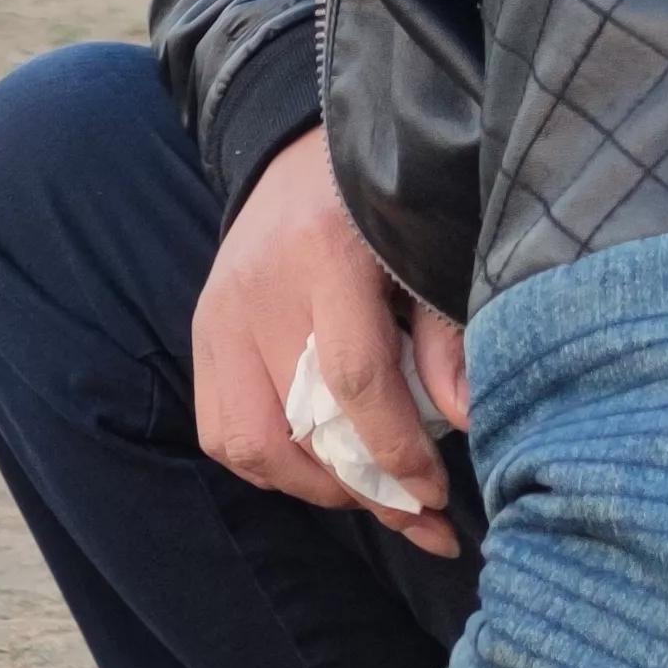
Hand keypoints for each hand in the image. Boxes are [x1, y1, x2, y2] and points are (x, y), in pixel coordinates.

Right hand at [191, 135, 472, 558]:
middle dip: (364, 489)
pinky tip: (317, 468)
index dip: (396, 453)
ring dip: (312, 486)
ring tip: (367, 494)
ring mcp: (220, 315)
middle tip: (414, 515)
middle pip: (300, 426)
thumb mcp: (428, 251)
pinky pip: (221, 431)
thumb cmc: (384, 204)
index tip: (436, 495)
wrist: (305, 151)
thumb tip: (465, 421)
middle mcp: (260, 291)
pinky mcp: (203, 333)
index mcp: (326, 255)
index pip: (355, 382)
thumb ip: (444, 335)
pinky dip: (269, 465)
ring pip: (250, 441)